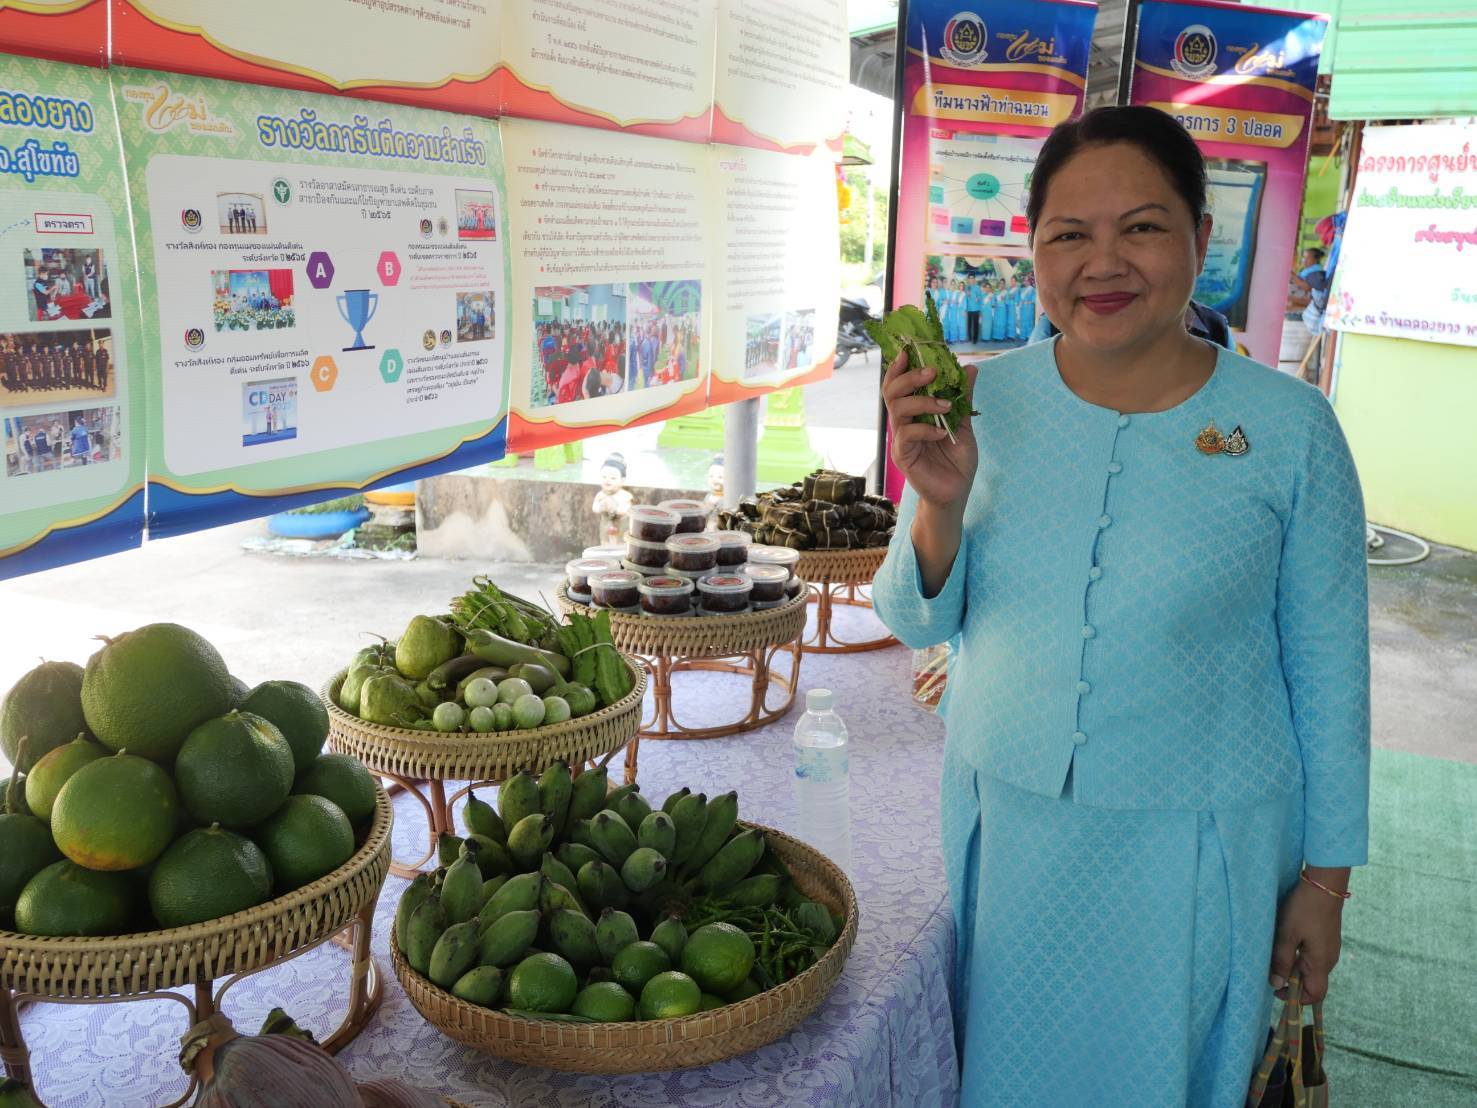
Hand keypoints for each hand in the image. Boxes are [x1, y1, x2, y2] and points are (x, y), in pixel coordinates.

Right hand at [882, 351, 978, 510]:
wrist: (956, 492)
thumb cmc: (957, 460)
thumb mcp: (964, 424)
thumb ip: (963, 399)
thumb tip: (970, 369)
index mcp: (914, 413)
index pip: (898, 385)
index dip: (899, 367)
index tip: (909, 350)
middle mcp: (903, 423)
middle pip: (892, 392)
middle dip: (909, 377)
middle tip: (932, 372)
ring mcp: (901, 439)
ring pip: (898, 410)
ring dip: (922, 401)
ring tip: (945, 405)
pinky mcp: (903, 455)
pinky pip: (907, 435)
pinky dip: (925, 429)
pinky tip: (942, 434)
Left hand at [1269, 876, 1345, 1003]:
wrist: (1324, 886)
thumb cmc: (1304, 910)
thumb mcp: (1287, 935)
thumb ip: (1282, 961)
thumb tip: (1277, 984)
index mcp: (1321, 964)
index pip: (1315, 995)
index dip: (1297, 998)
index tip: (1277, 991)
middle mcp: (1329, 960)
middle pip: (1312, 982)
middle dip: (1293, 983)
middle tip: (1272, 973)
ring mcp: (1329, 949)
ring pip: (1311, 968)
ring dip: (1294, 968)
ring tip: (1276, 958)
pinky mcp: (1327, 939)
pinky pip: (1313, 956)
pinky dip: (1299, 957)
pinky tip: (1287, 945)